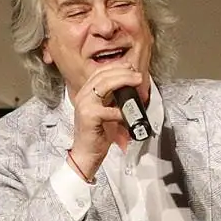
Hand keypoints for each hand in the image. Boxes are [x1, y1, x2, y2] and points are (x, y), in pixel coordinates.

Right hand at [69, 62, 143, 179]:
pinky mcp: (89, 116)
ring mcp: (84, 105)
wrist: (86, 154)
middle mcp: (83, 96)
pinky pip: (108, 110)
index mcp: (86, 93)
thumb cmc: (97, 135)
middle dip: (123, 72)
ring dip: (123, 81)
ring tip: (136, 82)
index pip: (100, 72)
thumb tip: (129, 90)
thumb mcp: (106, 112)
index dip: (116, 67)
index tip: (131, 67)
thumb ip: (113, 100)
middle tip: (138, 75)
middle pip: (103, 75)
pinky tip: (127, 115)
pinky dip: (121, 111)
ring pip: (104, 85)